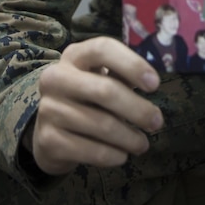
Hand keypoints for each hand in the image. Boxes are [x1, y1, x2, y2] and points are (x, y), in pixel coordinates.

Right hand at [32, 37, 163, 174]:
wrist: (50, 129)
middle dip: (137, 109)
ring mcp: (48, 109)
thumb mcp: (101, 77)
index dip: (132, 64)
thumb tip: (153, 81)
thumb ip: (123, 74)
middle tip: (157, 122)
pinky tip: (122, 155)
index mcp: (74, 55)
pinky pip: (89, 150)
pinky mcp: (47, 140)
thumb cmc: (87, 96)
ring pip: (101, 124)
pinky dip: (111, 155)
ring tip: (142, 144)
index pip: (103, 49)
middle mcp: (56, 78)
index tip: (155, 84)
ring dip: (129, 137)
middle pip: (105, 90)